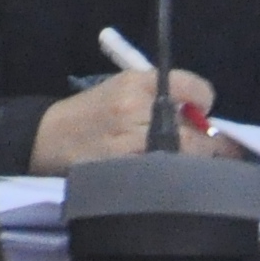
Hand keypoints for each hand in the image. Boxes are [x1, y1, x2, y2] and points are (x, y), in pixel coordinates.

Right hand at [30, 64, 216, 171]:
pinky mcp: (122, 170)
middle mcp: (136, 108)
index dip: (204, 101)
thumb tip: (202, 114)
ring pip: (182, 158)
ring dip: (193, 164)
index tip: (202, 111)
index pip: (193, 88)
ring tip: (191, 166)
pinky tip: (167, 178)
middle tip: (212, 149)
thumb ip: (161, 95)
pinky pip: (162, 176)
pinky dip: (171, 178)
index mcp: (138, 82)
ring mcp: (130, 142)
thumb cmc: (91, 111)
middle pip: (194, 132)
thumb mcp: (123, 88)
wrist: (47, 137)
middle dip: (208, 143)